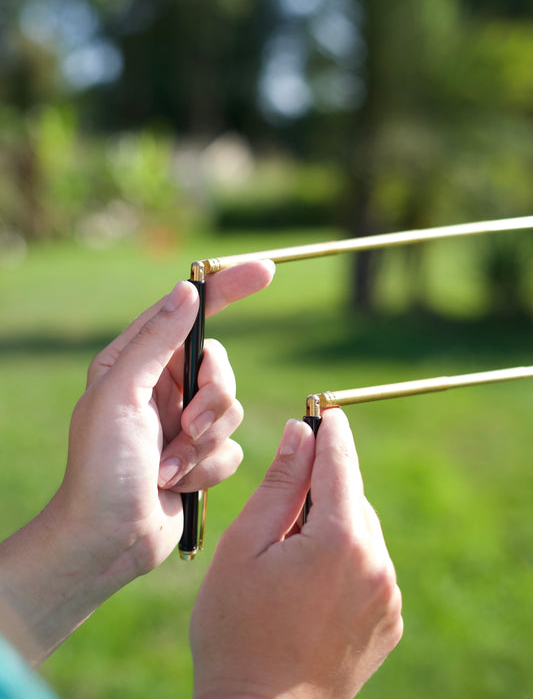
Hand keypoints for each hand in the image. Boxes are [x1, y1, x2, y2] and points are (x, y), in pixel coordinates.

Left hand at [0, 260, 273, 662]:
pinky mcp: (200, 456)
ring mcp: (183, 421)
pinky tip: (175, 487)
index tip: (265, 271)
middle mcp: (162, 386)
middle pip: (220, 368)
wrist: (107, 540)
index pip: (189, 312)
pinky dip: (207, 470)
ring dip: (203, 445)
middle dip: (211, 401)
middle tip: (187, 426)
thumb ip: (156, 341)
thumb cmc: (101, 468)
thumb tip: (188, 291)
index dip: (227, 288)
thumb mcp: (121, 396)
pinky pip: (232, 449)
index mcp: (136, 362)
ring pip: (231, 410)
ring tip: (169, 469)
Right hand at [190, 408, 402, 698]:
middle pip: (351, 497)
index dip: (330, 432)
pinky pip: (369, 566)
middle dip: (320, 491)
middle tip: (278, 516)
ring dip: (332, 527)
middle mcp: (376, 563)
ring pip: (361, 531)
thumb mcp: (246, 546)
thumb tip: (301, 431)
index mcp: (340, 539)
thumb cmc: (237, 628)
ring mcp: (387, 594)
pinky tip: (308, 589)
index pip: (340, 462)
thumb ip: (280, 484)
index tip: (324, 410)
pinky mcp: (389, 618)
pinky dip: (344, 560)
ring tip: (287, 563)